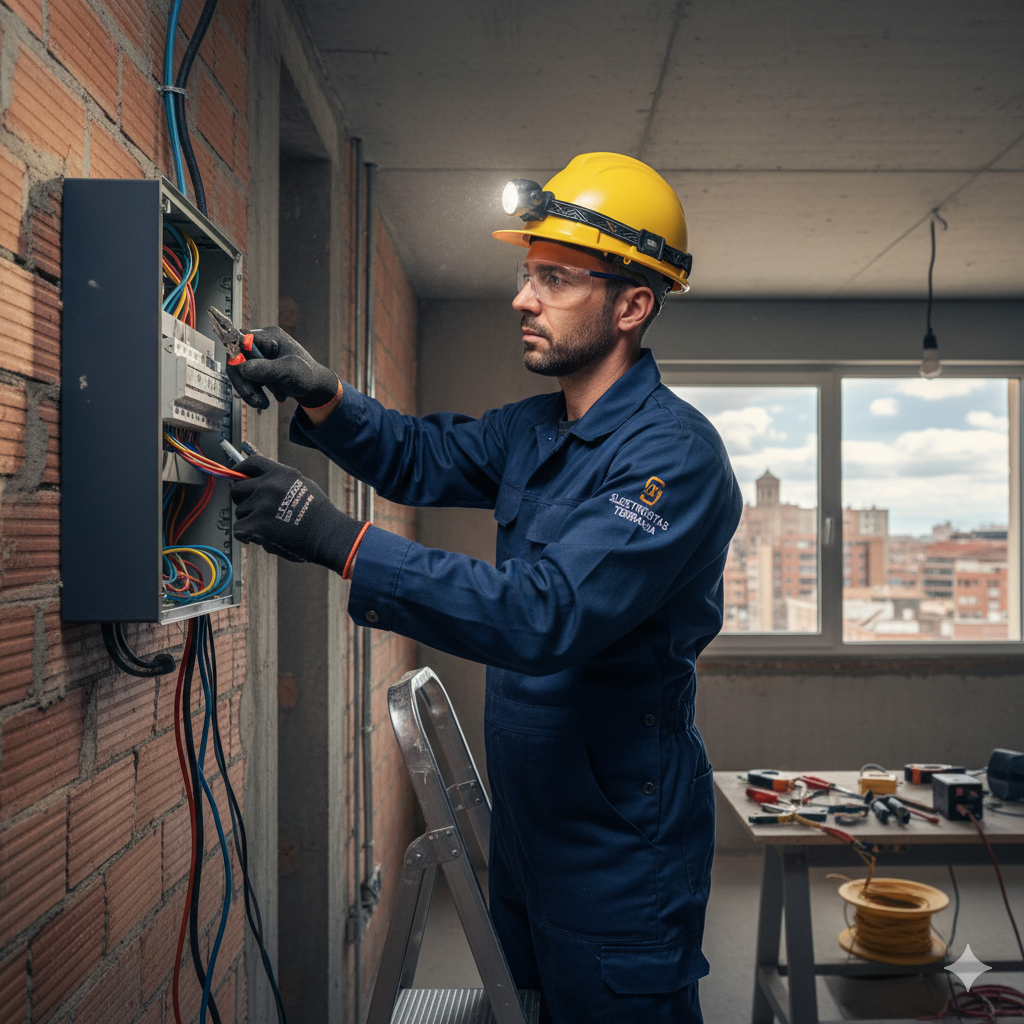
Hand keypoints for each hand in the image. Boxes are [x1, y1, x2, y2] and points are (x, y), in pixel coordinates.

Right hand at [226, 326, 340, 410]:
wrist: (313, 386)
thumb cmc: (306, 375)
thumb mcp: (289, 372)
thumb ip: (267, 369)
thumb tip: (243, 368)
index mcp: (270, 337)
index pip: (243, 341)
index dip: (238, 358)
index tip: (242, 375)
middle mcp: (262, 343)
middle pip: (238, 359)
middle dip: (245, 382)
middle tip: (256, 402)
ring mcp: (258, 356)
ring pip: (240, 372)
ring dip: (251, 391)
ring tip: (264, 404)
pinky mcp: (257, 367)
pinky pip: (246, 379)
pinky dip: (254, 392)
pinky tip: (266, 400)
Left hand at [231, 456, 364, 573]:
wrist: (327, 535)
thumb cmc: (318, 515)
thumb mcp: (301, 486)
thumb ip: (278, 482)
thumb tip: (257, 483)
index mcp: (280, 473)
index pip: (251, 463)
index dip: (240, 470)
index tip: (236, 476)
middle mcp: (268, 485)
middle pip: (238, 489)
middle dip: (243, 500)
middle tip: (256, 510)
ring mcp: (261, 505)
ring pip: (240, 511)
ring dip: (250, 520)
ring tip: (270, 526)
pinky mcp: (256, 525)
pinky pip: (239, 529)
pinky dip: (246, 535)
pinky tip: (259, 537)